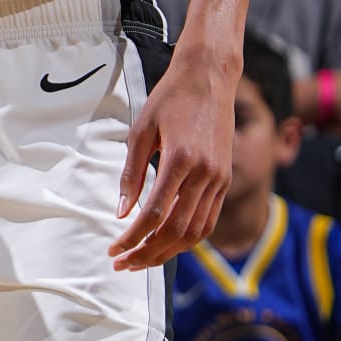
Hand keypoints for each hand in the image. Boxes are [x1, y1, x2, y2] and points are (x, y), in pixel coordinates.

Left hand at [111, 47, 233, 268]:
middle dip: (147, 253)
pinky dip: (188, 238)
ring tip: (141, 259)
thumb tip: (122, 212)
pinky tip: (166, 243)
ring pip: (196, 231)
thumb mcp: (141, 130)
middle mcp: (206, 174)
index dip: (133, 238)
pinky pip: (208, 220)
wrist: (210, 77)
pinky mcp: (226, 179)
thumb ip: (132, 173)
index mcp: (181, 160)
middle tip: (122, 263)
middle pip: (176, 230)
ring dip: (167, 252)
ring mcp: (220, 178)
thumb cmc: (170, 99)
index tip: (115, 250)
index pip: (156, 214)